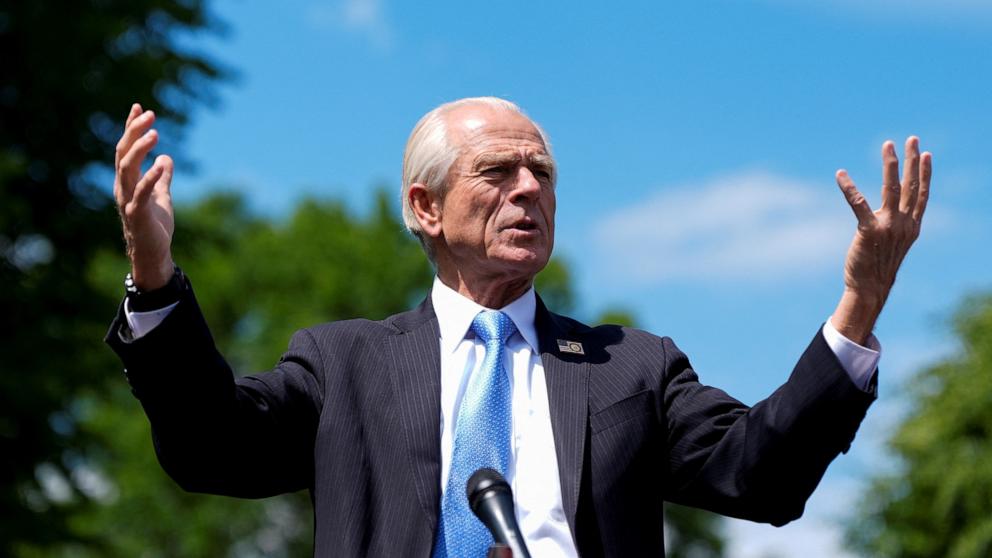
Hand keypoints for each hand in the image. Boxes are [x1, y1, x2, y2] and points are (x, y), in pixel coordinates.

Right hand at [114, 103, 175, 290]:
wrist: (153, 253)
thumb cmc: (155, 226)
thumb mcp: (162, 196)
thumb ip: (162, 177)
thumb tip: (166, 158)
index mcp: (128, 180)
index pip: (126, 148)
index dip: (131, 128)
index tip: (139, 107)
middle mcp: (123, 186)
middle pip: (124, 153)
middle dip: (134, 132)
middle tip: (150, 114)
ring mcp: (128, 199)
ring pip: (127, 168)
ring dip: (140, 149)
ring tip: (154, 132)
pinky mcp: (136, 214)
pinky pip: (141, 192)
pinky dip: (150, 178)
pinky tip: (160, 164)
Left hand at [830, 137, 931, 343]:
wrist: (870, 288)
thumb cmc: (879, 266)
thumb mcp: (895, 244)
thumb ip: (897, 226)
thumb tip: (890, 213)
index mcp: (912, 226)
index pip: (922, 194)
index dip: (925, 174)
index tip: (926, 154)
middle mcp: (904, 223)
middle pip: (911, 185)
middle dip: (912, 160)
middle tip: (912, 139)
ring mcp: (888, 226)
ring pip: (891, 188)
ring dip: (890, 164)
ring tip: (888, 145)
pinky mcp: (869, 230)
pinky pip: (858, 203)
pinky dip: (848, 187)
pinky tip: (841, 174)